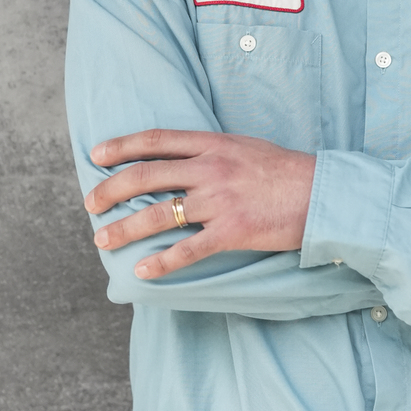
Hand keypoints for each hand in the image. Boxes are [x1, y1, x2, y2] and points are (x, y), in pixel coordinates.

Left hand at [84, 129, 315, 279]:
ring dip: (125, 228)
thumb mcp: (242, 146)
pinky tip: (142, 271)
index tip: (95, 155)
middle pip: (147, 175)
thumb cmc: (281, 169)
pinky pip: (188, 249)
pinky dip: (162, 261)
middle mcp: (209, 168)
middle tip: (90, 202)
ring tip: (102, 239)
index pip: (155, 140)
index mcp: (210, 143)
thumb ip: (209, 150)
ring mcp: (219, 200)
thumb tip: (178, 157)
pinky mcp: (232, 231)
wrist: (320, 192)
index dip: (121, 146)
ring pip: (159, 213)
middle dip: (111, 189)